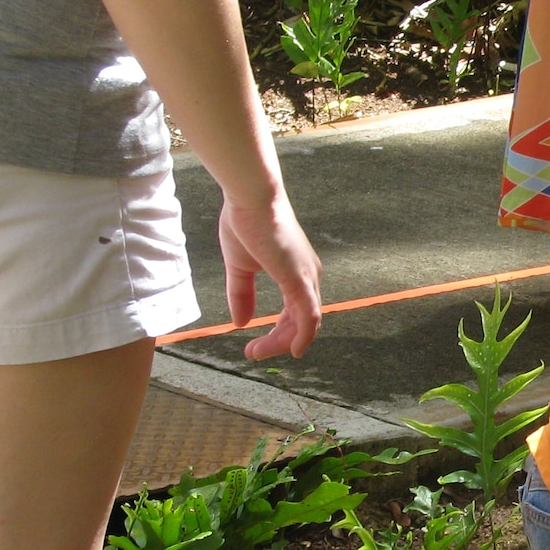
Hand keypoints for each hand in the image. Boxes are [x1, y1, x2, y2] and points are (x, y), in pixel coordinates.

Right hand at [218, 190, 323, 358]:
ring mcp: (307, 277)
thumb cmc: (246, 222)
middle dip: (278, 341)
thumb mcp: (240, 266)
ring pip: (305, 323)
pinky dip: (304, 335)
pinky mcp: (300, 278)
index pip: (294, 314)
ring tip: (259, 352)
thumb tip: (240, 322)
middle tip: (255, 353)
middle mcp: (308, 276)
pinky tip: (294, 350)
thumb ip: (242, 294)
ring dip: (283, 342)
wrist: (250, 197)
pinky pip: (309, 315)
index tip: (253, 346)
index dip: (277, 333)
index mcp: (296, 272)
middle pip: (302, 322)